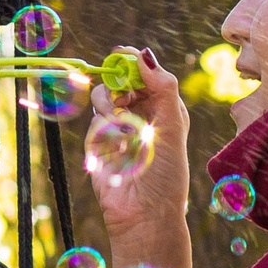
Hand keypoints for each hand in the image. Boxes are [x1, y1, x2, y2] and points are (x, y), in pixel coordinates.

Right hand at [88, 46, 195, 267]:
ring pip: (103, 97)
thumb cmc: (167, 174)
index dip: (134, 62)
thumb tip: (145, 54)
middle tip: (120, 87)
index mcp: (164, 108)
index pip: (146, 73)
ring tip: (122, 125)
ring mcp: (116, 127)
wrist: (144, 214)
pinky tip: (115, 145)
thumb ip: (163, 88)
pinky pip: (94, 120)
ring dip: (109, 104)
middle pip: (121, 80)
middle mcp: (140, 114)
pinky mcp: (97, 141)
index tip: (123, 54)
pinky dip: (103, 128)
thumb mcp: (174, 127)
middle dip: (117, 80)